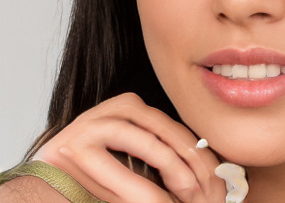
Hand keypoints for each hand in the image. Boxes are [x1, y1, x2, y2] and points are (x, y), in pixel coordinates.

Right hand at [33, 93, 225, 202]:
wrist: (51, 178)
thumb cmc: (99, 168)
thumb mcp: (135, 155)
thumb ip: (161, 153)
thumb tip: (207, 170)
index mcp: (134, 105)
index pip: (176, 128)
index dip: (200, 154)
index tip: (218, 178)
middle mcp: (118, 106)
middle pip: (168, 133)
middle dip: (193, 165)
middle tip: (208, 193)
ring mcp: (97, 121)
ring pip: (150, 145)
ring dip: (176, 174)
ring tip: (190, 197)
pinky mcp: (80, 145)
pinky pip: (122, 172)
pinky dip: (145, 192)